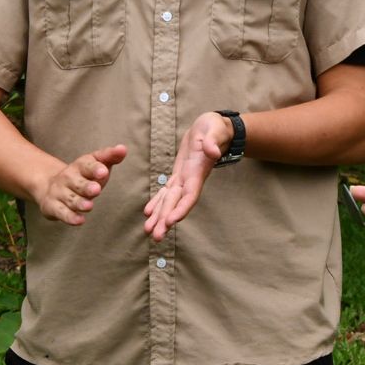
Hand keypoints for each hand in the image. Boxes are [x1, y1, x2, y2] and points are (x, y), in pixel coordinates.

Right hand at [28, 144, 126, 223]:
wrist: (51, 187)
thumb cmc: (83, 176)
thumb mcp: (96, 164)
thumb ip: (110, 157)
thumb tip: (123, 149)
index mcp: (80, 165)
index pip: (87, 164)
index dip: (95, 168)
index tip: (104, 172)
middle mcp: (68, 177)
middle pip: (77, 182)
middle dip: (86, 186)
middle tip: (96, 189)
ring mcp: (60, 192)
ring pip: (70, 199)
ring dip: (79, 203)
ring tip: (89, 206)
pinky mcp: (53, 207)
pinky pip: (62, 212)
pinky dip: (70, 217)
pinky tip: (79, 221)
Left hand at [142, 112, 231, 240]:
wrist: (213, 127)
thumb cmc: (216, 128)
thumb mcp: (216, 130)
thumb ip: (213, 142)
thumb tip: (213, 152)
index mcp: (199, 171)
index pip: (190, 194)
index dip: (181, 208)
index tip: (171, 221)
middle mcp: (192, 179)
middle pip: (177, 203)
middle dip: (166, 220)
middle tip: (156, 236)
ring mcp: (185, 177)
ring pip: (170, 200)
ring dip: (160, 216)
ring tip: (149, 231)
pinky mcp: (179, 173)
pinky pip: (167, 191)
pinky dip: (157, 202)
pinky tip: (148, 213)